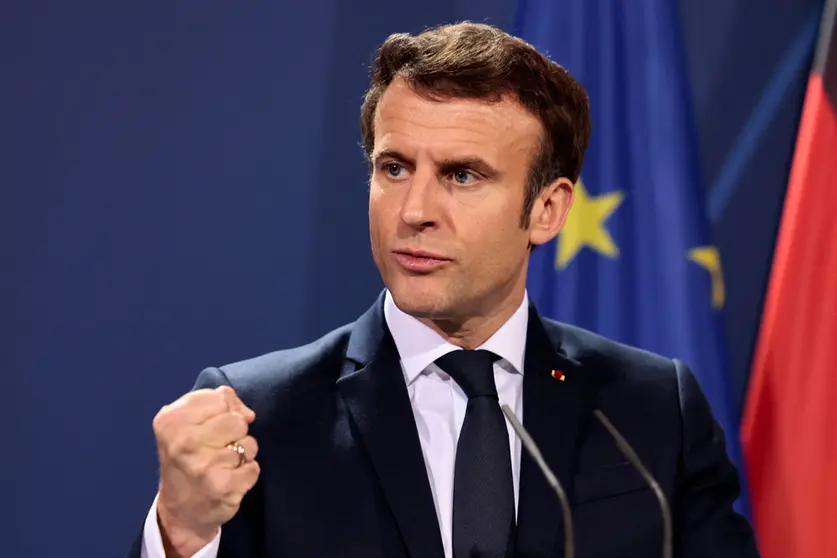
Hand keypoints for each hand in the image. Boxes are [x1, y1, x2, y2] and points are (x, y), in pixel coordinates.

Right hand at [152, 386, 259, 556]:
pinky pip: (254, 467)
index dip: (223, 411)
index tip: (210, 427)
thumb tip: (247, 412)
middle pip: (238, 420)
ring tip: (223, 464)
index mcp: (171, 421)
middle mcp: (184, 442)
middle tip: (218, 447)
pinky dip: (247, 473)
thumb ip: (217, 401)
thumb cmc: (187, 457)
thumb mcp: (187, 422)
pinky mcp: (223, 488)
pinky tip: (229, 479)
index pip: (220, 398)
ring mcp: (203, 466)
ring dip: (242, 454)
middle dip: (235, 432)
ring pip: (249, 444)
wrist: (179, 510)